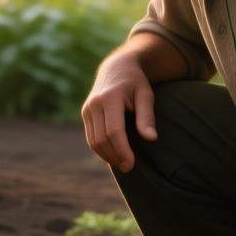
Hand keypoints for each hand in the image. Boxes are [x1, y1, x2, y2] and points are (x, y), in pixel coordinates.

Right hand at [81, 47, 156, 171]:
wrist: (116, 68)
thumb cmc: (135, 83)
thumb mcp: (146, 95)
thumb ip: (147, 116)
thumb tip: (151, 138)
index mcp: (110, 98)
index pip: (114, 131)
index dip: (122, 150)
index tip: (131, 164)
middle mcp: (94, 104)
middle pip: (101, 139)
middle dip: (114, 156)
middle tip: (128, 167)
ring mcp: (87, 109)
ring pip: (93, 141)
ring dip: (107, 155)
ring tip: (122, 163)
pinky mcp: (85, 114)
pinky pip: (91, 137)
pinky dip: (101, 149)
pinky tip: (114, 154)